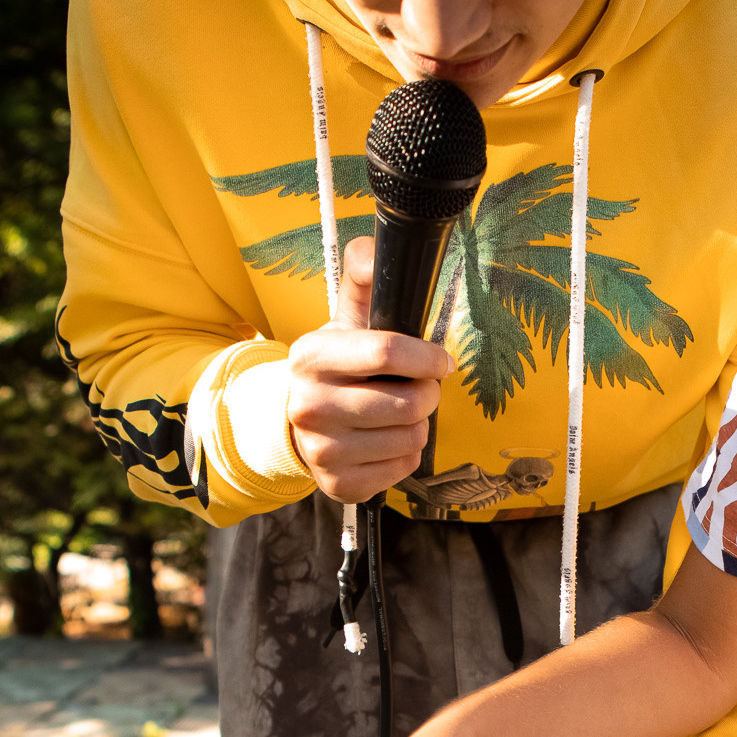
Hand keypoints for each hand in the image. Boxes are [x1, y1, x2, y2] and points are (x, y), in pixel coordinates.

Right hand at [280, 236, 455, 501]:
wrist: (296, 420)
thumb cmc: (337, 364)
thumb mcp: (346, 315)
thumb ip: (364, 274)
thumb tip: (376, 251)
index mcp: (310, 356)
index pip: (386, 351)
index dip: (427, 356)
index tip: (441, 360)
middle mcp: (308, 406)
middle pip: (407, 402)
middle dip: (426, 393)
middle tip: (417, 388)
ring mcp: (321, 450)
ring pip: (410, 438)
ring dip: (418, 424)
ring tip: (398, 413)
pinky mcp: (337, 484)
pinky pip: (402, 469)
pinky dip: (406, 455)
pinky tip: (386, 440)